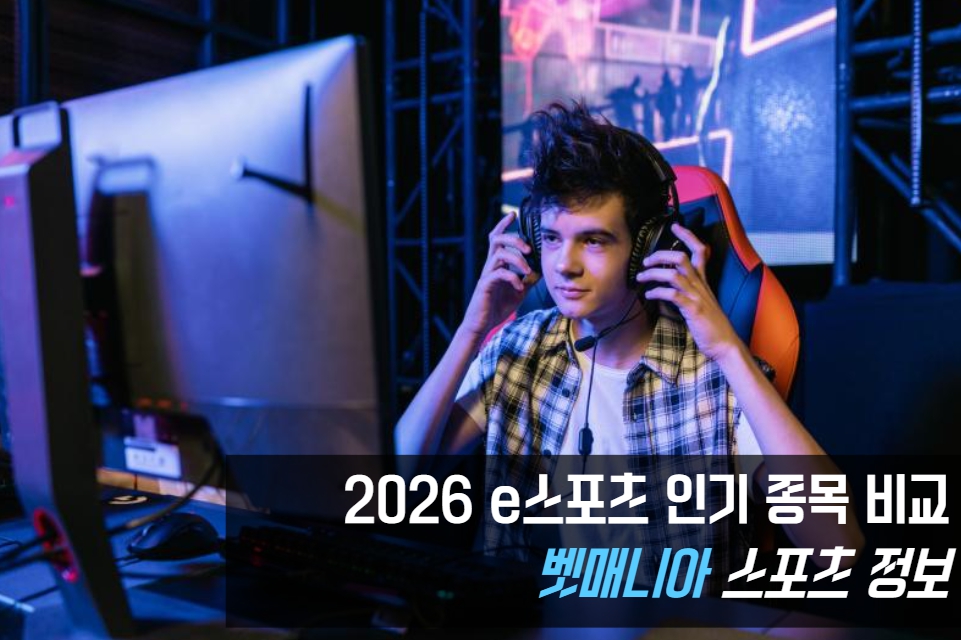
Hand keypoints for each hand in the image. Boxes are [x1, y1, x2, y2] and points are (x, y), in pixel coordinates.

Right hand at [461, 211, 539, 339]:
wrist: (482, 324)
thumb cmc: (498, 306)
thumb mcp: (519, 291)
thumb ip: (528, 279)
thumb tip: (541, 270)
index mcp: (498, 264)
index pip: (498, 238)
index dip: (504, 225)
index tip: (513, 214)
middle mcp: (491, 266)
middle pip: (497, 240)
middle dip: (514, 239)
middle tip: (528, 248)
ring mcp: (487, 275)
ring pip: (499, 254)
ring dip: (516, 259)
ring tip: (527, 270)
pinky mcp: (485, 286)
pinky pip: (499, 274)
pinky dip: (512, 278)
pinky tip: (519, 287)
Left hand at [635, 223, 740, 360]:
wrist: (725, 344)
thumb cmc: (710, 326)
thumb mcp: (699, 304)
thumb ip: (685, 293)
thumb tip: (665, 288)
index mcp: (703, 281)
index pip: (700, 251)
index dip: (688, 236)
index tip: (675, 226)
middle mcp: (701, 285)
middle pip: (681, 258)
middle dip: (660, 255)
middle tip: (646, 261)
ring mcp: (697, 296)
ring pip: (674, 274)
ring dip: (653, 273)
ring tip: (640, 277)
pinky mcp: (693, 309)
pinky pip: (672, 295)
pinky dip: (658, 292)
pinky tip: (649, 294)